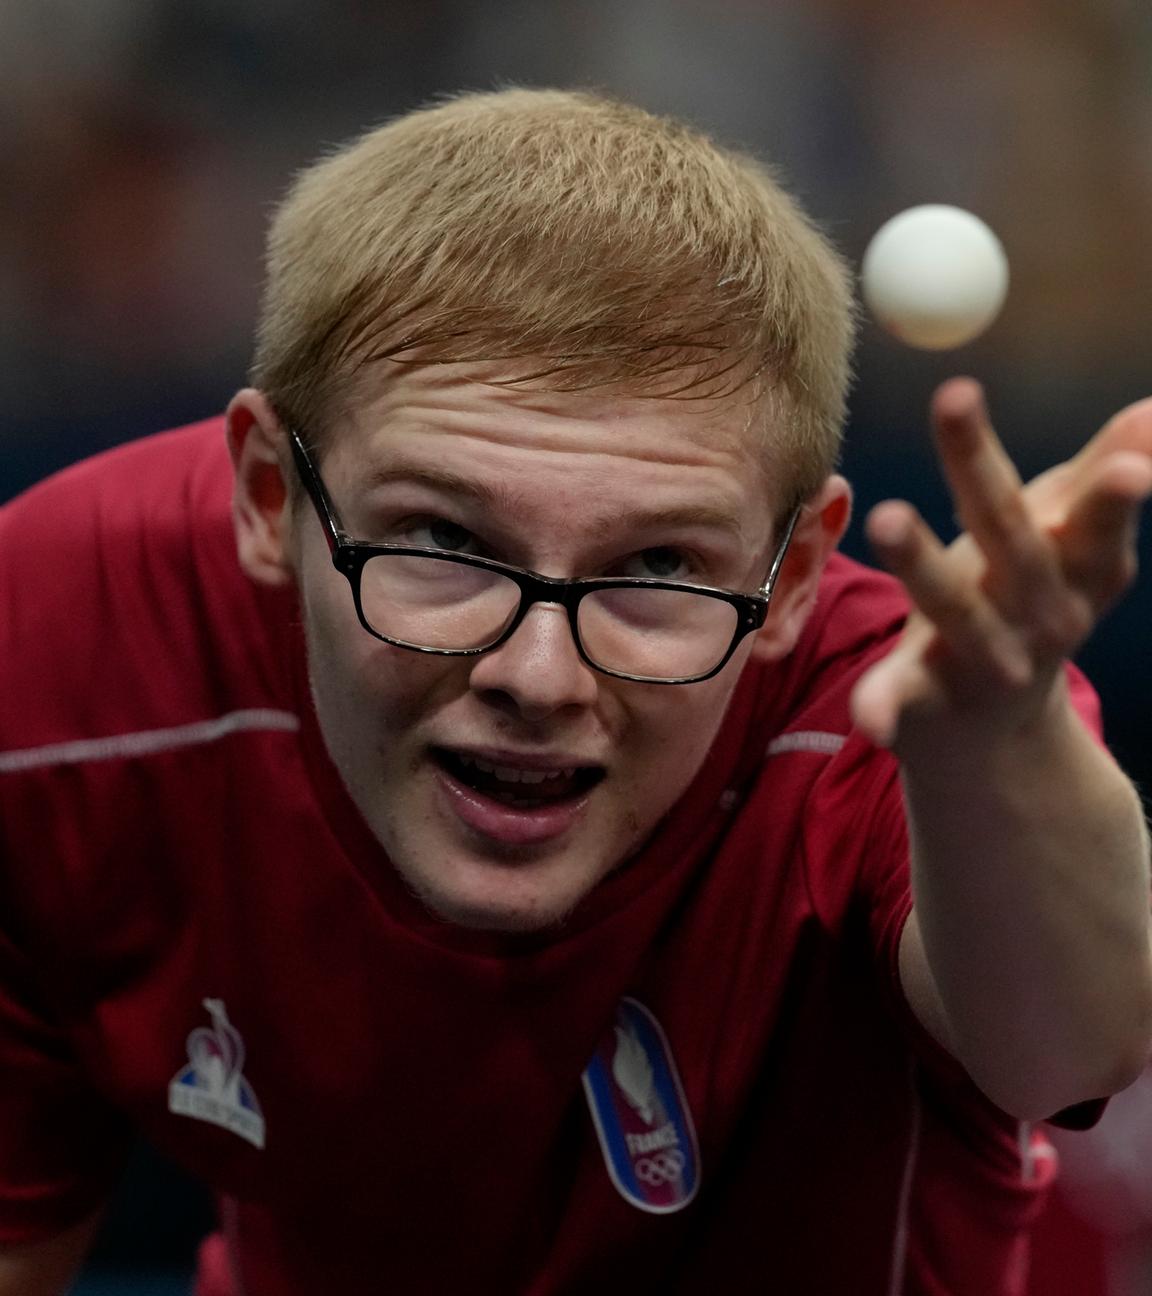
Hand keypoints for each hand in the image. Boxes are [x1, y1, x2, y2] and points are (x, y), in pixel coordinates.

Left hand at [851, 378, 1151, 752]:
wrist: (1000, 733)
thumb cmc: (1028, 605)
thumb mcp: (1073, 549)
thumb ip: (1098, 482)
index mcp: (1079, 569)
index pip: (1088, 514)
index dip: (1108, 493)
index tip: (1124, 467)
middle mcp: (1038, 615)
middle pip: (1013, 544)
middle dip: (988, 483)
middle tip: (956, 400)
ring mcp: (982, 659)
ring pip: (955, 611)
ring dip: (922, 564)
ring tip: (886, 513)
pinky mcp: (926, 698)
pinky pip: (903, 698)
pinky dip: (884, 705)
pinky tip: (867, 716)